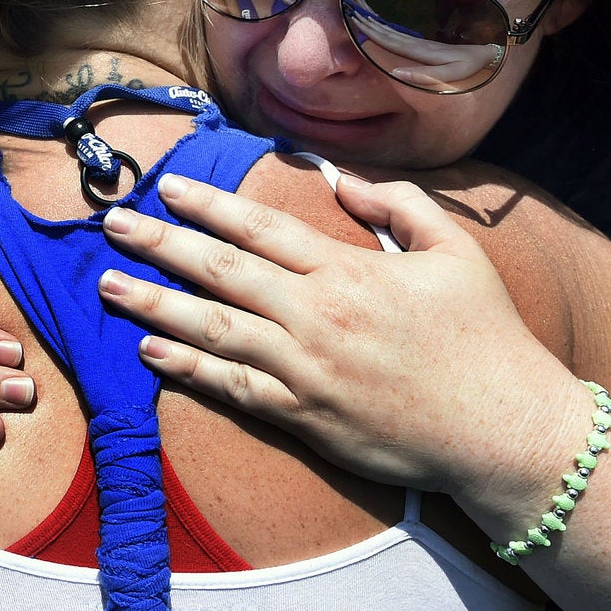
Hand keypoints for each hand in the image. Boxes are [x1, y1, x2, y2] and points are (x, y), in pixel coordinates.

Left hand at [96, 171, 588, 523]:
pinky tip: (147, 350)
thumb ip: (400, 206)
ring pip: (211, 328)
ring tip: (107, 283)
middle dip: (160, 243)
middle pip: (220, 270)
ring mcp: (304, 369)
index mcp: (349, 271)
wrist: (503, 430)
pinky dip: (185, 367)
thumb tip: (343, 181)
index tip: (166, 187)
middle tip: (113, 224)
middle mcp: (317, 315)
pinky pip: (230, 386)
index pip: (261, 228)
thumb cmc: (485, 338)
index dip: (208, 205)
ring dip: (153, 303)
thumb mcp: (456, 252)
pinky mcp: (302, 415)